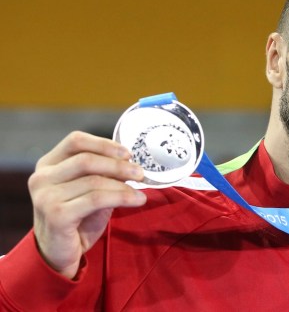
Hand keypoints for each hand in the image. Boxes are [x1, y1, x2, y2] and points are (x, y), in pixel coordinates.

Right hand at [28, 131, 145, 278]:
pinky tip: (136, 200)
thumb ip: (104, 174)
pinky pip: (96, 199)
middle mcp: (42, 178)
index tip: (127, 154)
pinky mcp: (56, 215)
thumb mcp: (90, 190)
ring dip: (123, 185)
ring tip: (140, 191)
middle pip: (86, 160)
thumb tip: (131, 164)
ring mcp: (46, 196)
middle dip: (118, 165)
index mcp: (48, 165)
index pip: (76, 141)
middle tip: (140, 173)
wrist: (59, 253)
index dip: (104, 144)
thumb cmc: (77, 218)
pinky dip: (121, 197)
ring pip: (94, 181)